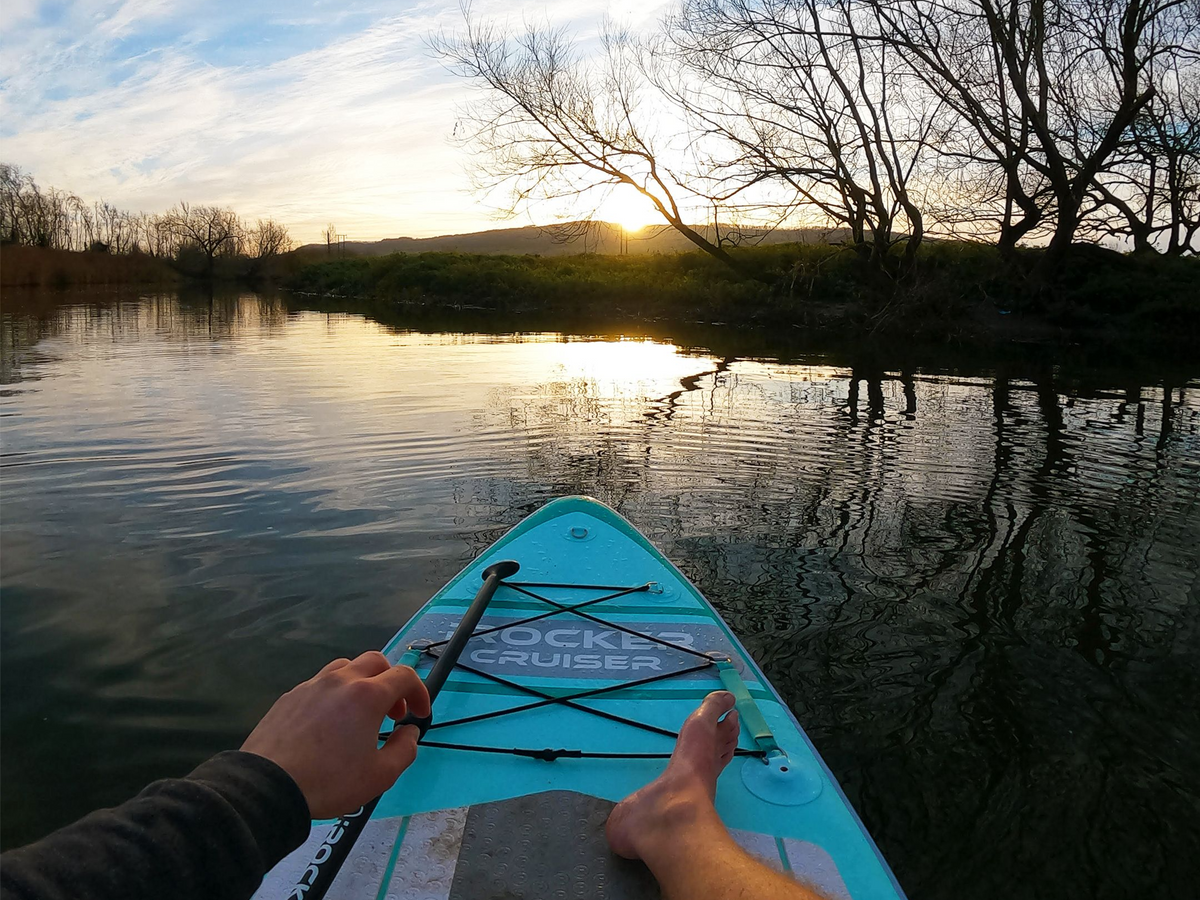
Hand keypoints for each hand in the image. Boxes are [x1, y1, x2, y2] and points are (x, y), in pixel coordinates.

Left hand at [241, 651, 429, 818]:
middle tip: (391, 712)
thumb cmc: (329, 781)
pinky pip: (319, 684)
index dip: (418, 692)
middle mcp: (340, 681)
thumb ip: (404, 749)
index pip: (404, 676)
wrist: (268, 787)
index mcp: (367, 695)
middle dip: (391, 682)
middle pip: (375, 662)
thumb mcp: (380, 776)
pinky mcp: (289, 697)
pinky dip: (334, 695)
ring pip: (344, 668)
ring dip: (361, 683)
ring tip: (358, 714)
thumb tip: (409, 731)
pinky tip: (327, 724)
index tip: (419, 714)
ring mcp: (311, 685)